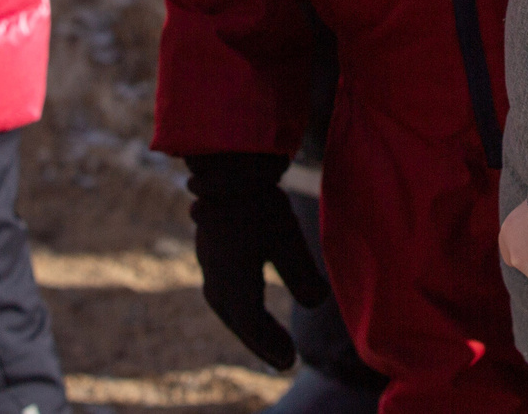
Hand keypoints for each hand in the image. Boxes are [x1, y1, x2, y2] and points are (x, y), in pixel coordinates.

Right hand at [184, 152, 332, 369]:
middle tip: (283, 358)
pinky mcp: (209, 254)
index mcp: (233, 284)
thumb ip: (302, 274)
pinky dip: (239, 308)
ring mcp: (208, 267)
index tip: (290, 361)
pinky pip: (223, 294)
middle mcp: (215, 281)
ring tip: (268, 339)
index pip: (253, 326)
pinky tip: (249, 304)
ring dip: (248, 326)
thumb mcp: (286, 238)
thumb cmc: (257, 202)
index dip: (272, 346)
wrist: (225, 167)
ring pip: (228, 309)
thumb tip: (319, 302)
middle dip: (260, 342)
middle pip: (239, 322)